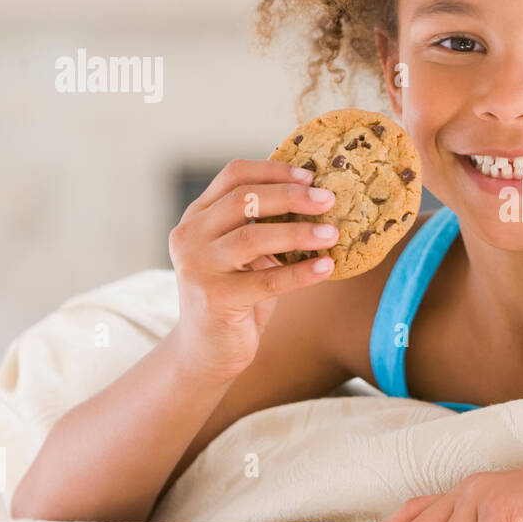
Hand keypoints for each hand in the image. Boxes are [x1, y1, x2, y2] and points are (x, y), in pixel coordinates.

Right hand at [166, 158, 340, 379]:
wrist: (207, 351)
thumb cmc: (235, 294)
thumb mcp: (244, 254)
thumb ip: (263, 225)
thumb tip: (319, 198)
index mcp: (197, 216)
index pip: (233, 175)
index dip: (274, 170)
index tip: (310, 175)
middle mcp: (190, 236)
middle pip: (243, 200)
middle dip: (291, 196)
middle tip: (329, 200)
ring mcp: (198, 267)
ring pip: (253, 237)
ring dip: (299, 232)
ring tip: (333, 234)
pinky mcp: (214, 299)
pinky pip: (267, 281)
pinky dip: (301, 272)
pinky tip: (327, 267)